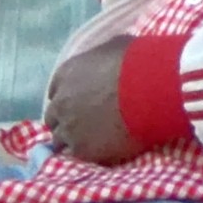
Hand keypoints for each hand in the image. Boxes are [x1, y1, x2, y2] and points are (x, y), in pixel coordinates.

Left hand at [43, 38, 144, 163]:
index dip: (68, 98)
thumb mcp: (116, 46)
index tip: (80, 102)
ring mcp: (69, 128)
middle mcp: (60, 102)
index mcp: (66, 74)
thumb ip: (104, 57)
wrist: (149, 90)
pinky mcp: (83, 149)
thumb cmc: (135, 62)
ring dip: (72, 140)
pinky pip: (77, 155)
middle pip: (53, 117)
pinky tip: (100, 152)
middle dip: (65, 120)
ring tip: (92, 142)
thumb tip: (112, 58)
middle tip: (84, 125)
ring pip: (60, 140)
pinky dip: (87, 153)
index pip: (56, 91)